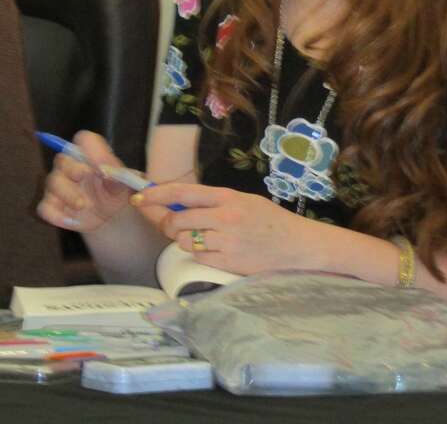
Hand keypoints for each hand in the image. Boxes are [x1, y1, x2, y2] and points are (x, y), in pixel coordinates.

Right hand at [37, 131, 131, 231]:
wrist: (110, 217)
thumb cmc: (116, 192)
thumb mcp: (124, 184)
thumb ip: (118, 175)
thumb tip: (107, 171)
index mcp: (91, 156)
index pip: (84, 139)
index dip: (88, 147)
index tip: (97, 162)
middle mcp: (72, 167)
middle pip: (62, 159)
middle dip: (72, 169)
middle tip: (83, 177)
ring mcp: (60, 186)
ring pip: (52, 182)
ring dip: (67, 194)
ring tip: (83, 205)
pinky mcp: (52, 206)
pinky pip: (44, 207)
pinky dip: (56, 215)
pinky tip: (72, 221)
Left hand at [131, 184, 320, 274]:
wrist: (297, 246)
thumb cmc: (270, 221)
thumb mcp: (245, 201)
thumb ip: (214, 202)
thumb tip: (177, 204)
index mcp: (228, 197)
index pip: (183, 192)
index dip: (157, 194)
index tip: (140, 197)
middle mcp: (225, 217)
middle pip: (177, 220)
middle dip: (169, 225)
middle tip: (174, 227)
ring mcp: (226, 241)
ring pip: (184, 242)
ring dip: (185, 242)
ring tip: (204, 239)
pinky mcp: (228, 262)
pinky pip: (199, 258)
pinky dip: (201, 256)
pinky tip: (218, 252)